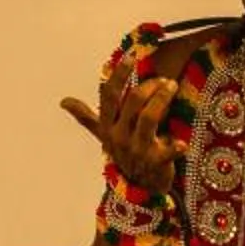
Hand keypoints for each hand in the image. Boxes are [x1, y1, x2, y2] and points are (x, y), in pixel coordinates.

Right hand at [62, 62, 177, 194]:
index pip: (111, 96)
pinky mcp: (156, 163)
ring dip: (162, 99)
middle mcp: (120, 136)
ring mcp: (137, 149)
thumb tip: (63, 101)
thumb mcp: (103, 135)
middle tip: (164, 80)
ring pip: (149, 118)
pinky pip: (166, 153)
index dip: (119, 76)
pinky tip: (181, 143)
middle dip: (150, 86)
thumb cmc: (123, 154)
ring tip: (172, 87)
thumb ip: (86, 117)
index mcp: (108, 126)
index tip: (130, 58)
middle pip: (134, 102)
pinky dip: (174, 148)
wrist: (138, 187)